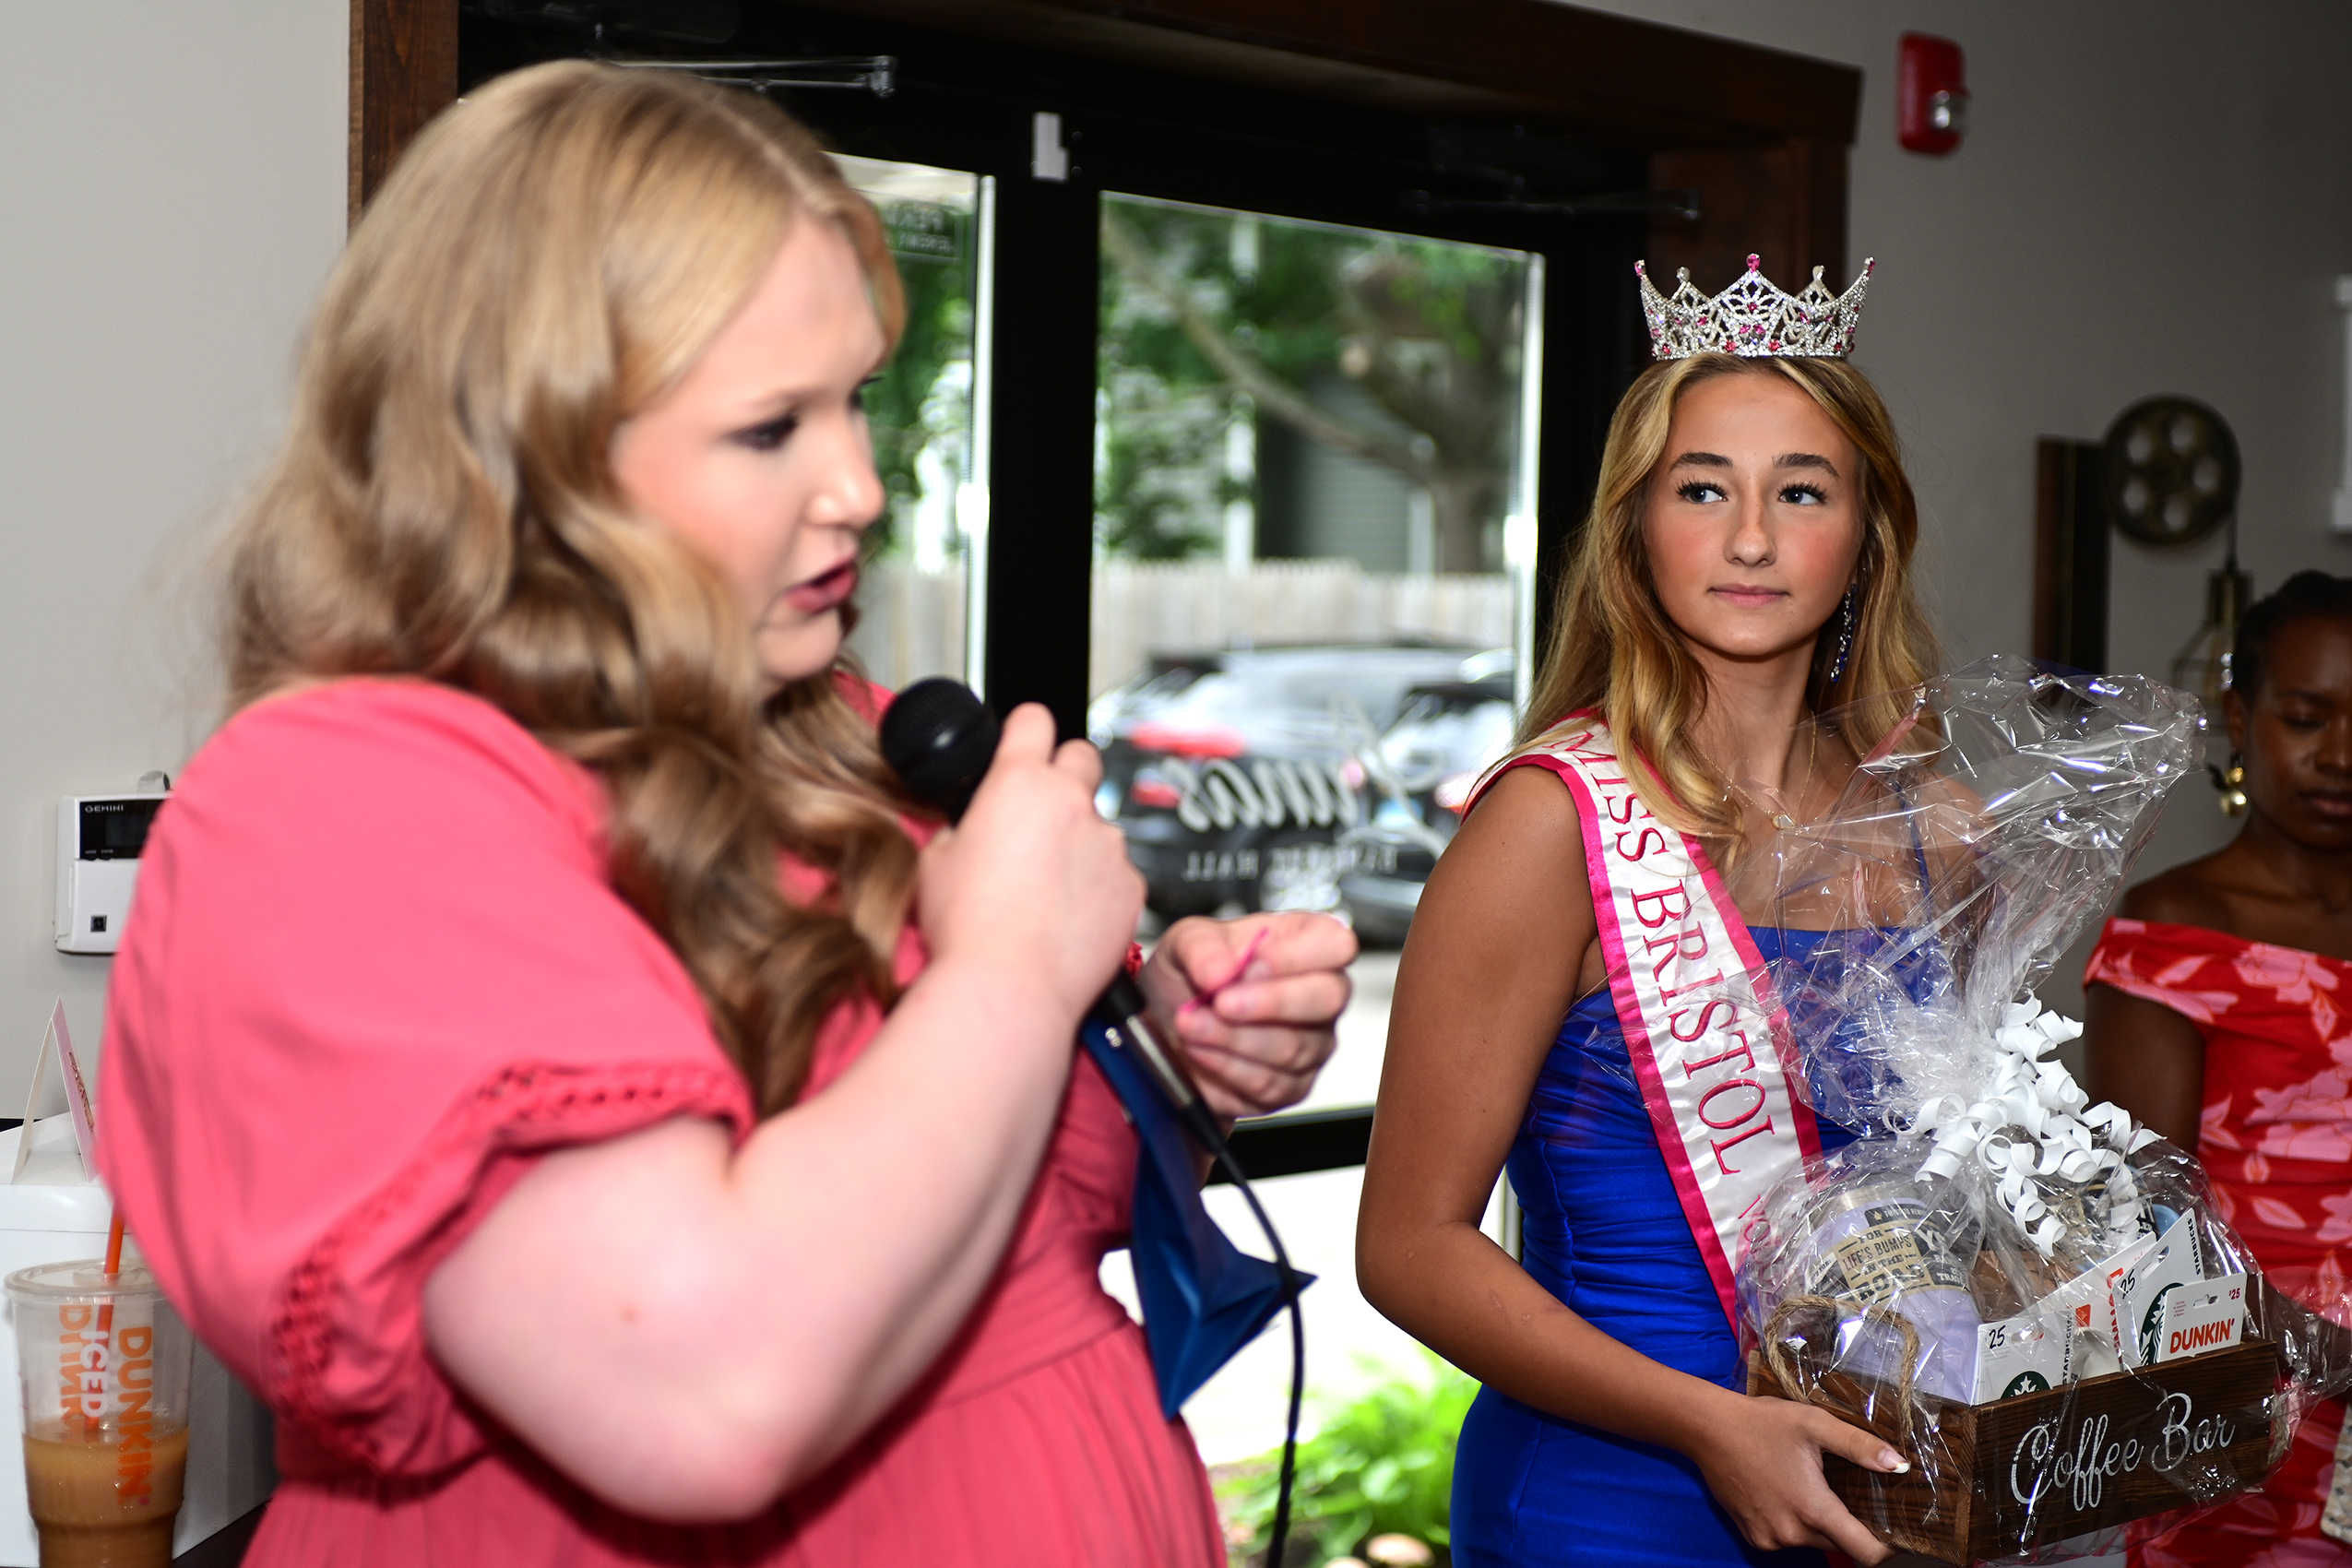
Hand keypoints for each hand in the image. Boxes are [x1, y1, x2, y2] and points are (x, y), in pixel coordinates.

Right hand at [916, 704, 1142, 1020]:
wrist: (1010, 987)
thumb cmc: (968, 930)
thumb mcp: (936, 862)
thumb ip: (962, 829)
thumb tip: (972, 829)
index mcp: (1018, 783)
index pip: (1033, 719)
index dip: (1027, 727)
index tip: (1025, 736)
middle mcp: (1072, 802)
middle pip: (1082, 756)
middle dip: (1065, 774)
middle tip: (1042, 812)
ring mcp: (1108, 844)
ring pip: (1100, 825)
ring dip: (1080, 844)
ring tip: (1047, 891)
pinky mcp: (1132, 886)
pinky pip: (1118, 873)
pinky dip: (1099, 888)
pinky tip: (1070, 919)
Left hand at [1140, 912, 1354, 1120]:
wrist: (1170, 1024)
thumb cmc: (1193, 975)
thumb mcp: (1184, 942)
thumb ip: (1201, 948)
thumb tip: (1220, 971)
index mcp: (1304, 942)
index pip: (1335, 943)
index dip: (1297, 955)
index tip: (1252, 964)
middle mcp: (1319, 992)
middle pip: (1328, 998)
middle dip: (1268, 1002)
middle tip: (1220, 1002)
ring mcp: (1313, 1043)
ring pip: (1292, 1047)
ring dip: (1231, 1037)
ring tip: (1192, 1025)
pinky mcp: (1292, 1087)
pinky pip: (1269, 1084)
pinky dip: (1225, 1067)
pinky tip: (1200, 1050)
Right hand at [1682, 1389, 1903, 1563]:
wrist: (1707, 1428)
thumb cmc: (1762, 1423)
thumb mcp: (1815, 1424)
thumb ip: (1860, 1446)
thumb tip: (1898, 1465)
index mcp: (1813, 1510)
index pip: (1865, 1553)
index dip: (1886, 1547)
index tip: (1894, 1530)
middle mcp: (1792, 1533)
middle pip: (1840, 1544)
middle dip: (1850, 1524)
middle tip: (1849, 1491)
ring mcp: (1770, 1538)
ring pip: (1813, 1541)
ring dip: (1820, 1522)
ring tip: (1812, 1486)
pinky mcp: (1753, 1536)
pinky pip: (1787, 1539)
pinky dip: (1794, 1523)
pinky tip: (1785, 1492)